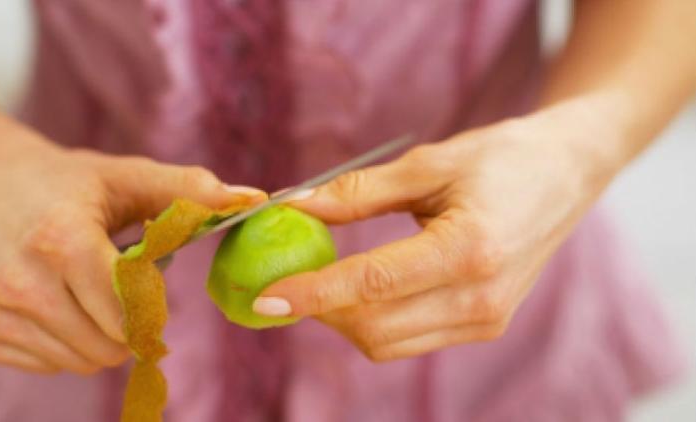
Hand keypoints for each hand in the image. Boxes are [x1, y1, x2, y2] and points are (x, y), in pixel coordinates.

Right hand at [0, 135, 263, 373]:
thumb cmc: (68, 183)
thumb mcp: (128, 177)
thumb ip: (189, 191)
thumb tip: (251, 198)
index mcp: (62, 239)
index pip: (127, 313)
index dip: (149, 306)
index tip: (149, 285)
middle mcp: (20, 281)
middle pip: (106, 348)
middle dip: (126, 326)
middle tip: (114, 287)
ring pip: (77, 363)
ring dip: (94, 336)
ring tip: (79, 290)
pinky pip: (46, 365)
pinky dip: (61, 343)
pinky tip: (51, 301)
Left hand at [255, 110, 610, 361]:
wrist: (567, 174)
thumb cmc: (502, 158)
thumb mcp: (429, 163)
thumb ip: (358, 192)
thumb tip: (294, 204)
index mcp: (469, 250)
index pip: (371, 284)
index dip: (312, 293)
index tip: (264, 299)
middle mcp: (481, 298)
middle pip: (374, 328)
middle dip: (320, 310)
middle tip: (283, 281)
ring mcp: (486, 320)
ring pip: (388, 343)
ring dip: (343, 319)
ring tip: (318, 281)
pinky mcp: (485, 326)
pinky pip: (411, 339)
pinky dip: (374, 320)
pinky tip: (358, 289)